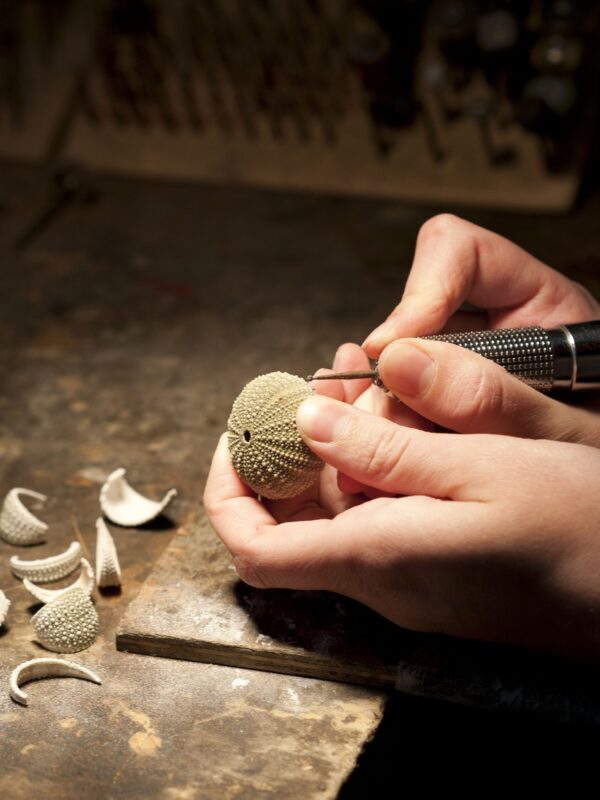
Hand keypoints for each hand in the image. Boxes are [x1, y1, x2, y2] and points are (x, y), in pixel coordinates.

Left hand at [204, 398, 599, 659]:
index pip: (255, 549)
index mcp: (378, 556)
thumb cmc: (576, 531)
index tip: (240, 439)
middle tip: (313, 386)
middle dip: (289, 452)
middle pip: (293, 524)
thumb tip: (307, 424)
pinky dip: (373, 469)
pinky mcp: (435, 571)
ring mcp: (408, 580)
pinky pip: (379, 519)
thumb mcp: (481, 467)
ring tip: (357, 385)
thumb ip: (386, 450)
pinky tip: (399, 424)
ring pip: (338, 514)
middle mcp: (382, 579)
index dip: (228, 496)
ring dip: (335, 451)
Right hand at [355, 214, 599, 445]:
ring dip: (383, 418)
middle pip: (410, 321)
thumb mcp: (564, 434)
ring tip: (396, 462)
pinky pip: (388, 411)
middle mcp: (491, 333)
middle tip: (390, 431)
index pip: (462, 254)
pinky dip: (383, 440)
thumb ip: (493, 398)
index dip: (420, 293)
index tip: (388, 351)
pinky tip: (393, 468)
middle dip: (391, 380)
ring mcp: (456, 374)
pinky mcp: (432, 413)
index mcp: (539, 307)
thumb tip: (399, 360)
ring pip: (388, 373)